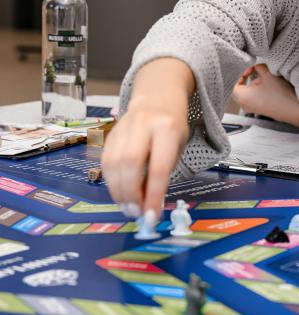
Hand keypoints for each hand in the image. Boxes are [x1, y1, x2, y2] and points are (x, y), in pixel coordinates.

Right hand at [101, 58, 192, 216]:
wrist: (156, 97)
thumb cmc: (171, 127)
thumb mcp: (177, 147)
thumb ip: (163, 173)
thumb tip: (148, 204)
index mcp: (167, 129)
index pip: (159, 167)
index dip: (154, 195)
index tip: (152, 217)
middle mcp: (143, 125)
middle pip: (130, 163)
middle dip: (131, 194)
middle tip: (135, 213)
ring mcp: (123, 127)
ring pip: (113, 163)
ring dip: (118, 191)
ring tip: (127, 207)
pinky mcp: (110, 133)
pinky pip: (105, 161)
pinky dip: (110, 181)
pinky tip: (119, 193)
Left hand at [233, 63, 298, 132]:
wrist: (294, 109)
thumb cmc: (280, 94)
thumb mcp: (267, 73)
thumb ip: (257, 66)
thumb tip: (254, 65)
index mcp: (241, 96)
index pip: (232, 81)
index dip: (240, 71)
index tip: (251, 67)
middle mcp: (244, 104)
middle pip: (238, 87)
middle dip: (245, 76)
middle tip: (254, 70)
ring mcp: (251, 108)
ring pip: (246, 92)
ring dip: (252, 83)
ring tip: (262, 77)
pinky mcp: (260, 109)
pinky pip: (253, 97)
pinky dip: (256, 90)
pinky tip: (267, 85)